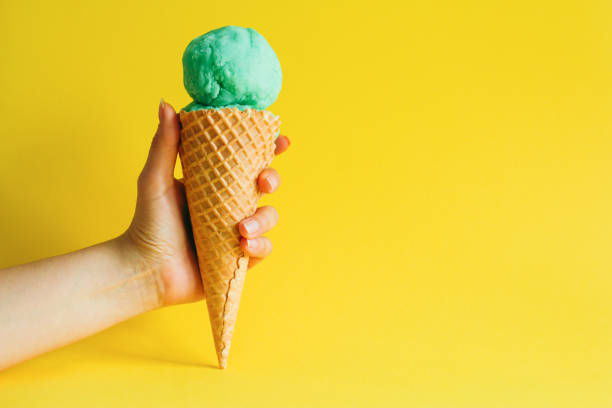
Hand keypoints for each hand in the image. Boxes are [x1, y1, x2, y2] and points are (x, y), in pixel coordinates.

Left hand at [122, 100, 289, 305]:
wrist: (144, 269)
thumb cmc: (148, 222)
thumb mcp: (155, 179)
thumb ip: (165, 144)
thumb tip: (166, 104)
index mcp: (215, 183)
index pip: (247, 162)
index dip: (268, 150)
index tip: (280, 140)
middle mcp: (230, 205)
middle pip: (266, 186)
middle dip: (272, 180)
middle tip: (263, 182)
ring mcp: (237, 232)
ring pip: (269, 217)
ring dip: (263, 220)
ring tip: (241, 229)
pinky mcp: (239, 258)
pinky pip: (262, 249)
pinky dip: (258, 247)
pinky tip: (243, 246)